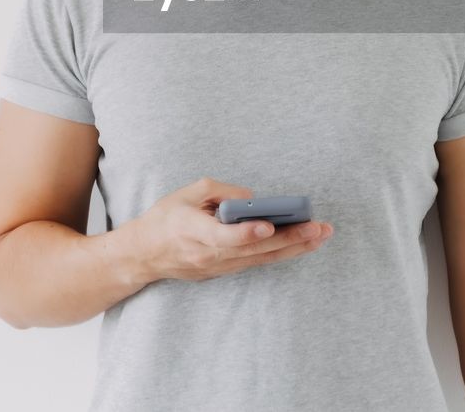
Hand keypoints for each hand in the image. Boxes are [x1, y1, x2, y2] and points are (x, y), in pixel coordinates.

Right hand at [131, 177, 333, 281]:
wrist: (144, 254)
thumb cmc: (166, 217)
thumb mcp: (187, 192)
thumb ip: (221, 192)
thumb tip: (254, 200)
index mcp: (190, 229)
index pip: (221, 236)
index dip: (245, 233)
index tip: (267, 227)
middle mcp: (205, 253)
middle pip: (251, 250)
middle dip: (287, 238)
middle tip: (317, 228)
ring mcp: (215, 267)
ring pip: (259, 260)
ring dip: (292, 248)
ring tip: (320, 235)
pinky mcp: (222, 272)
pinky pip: (255, 263)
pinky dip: (279, 253)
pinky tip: (302, 244)